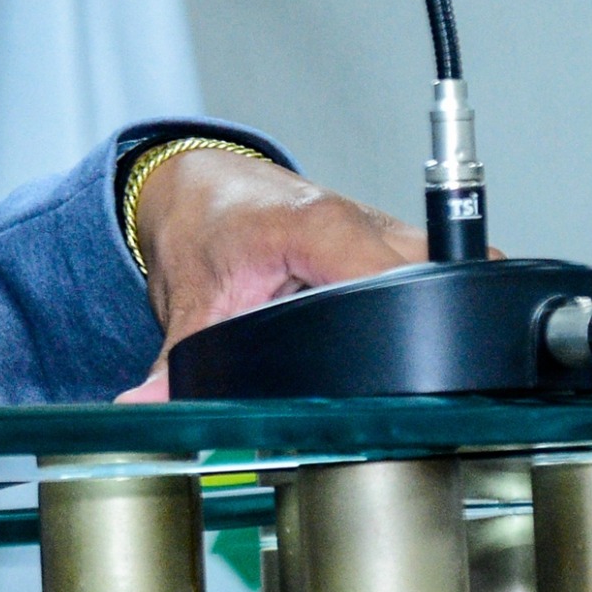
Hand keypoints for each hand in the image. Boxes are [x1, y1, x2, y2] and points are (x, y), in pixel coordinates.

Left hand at [117, 148, 426, 398]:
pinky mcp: (398, 243)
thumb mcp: (189, 302)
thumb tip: (146, 407)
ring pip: (446, 276)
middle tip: (395, 380)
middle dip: (424, 339)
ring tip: (404, 364)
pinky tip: (408, 340)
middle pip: (436, 284)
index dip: (399, 329)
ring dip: (430, 321)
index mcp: (319, 227)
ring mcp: (390, 230)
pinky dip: (428, 306)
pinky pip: (436, 273)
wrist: (204, 185)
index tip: (390, 376)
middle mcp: (367, 222)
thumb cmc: (202, 225)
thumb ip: (174, 364)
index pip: (392, 279)